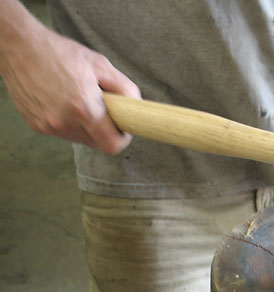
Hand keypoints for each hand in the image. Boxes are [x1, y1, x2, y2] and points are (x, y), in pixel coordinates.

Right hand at [1, 25, 140, 154]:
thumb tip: (137, 107)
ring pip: (81, 139)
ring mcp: (48, 126)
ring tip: (81, 102)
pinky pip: (63, 132)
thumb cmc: (61, 53)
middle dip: (106, 132)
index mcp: (83, 108)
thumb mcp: (101, 65)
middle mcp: (63, 122)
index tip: (123, 127)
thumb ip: (125, 88)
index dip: (122, 139)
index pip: (112, 145)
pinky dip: (69, 122)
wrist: (18, 47)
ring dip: (87, 127)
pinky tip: (63, 101)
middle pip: (97, 144)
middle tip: (105, 111)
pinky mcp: (37, 125)